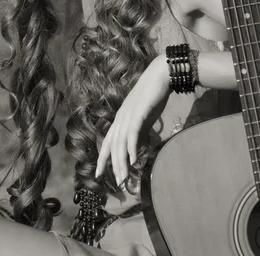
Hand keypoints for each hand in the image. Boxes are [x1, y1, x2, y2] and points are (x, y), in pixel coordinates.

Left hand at [95, 54, 169, 186]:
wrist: (160, 75)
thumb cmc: (153, 96)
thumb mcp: (144, 119)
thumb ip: (139, 133)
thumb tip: (136, 151)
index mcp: (120, 119)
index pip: (107, 142)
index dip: (102, 159)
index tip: (98, 174)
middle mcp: (120, 118)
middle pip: (112, 145)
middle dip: (113, 165)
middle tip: (117, 183)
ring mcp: (128, 114)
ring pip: (120, 142)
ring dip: (121, 161)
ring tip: (123, 177)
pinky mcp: (138, 112)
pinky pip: (132, 132)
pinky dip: (132, 147)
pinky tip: (134, 159)